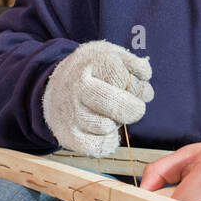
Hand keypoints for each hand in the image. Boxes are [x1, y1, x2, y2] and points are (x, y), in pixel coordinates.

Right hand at [42, 40, 153, 156]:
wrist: (55, 84)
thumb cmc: (94, 71)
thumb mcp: (112, 54)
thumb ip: (134, 64)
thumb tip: (145, 78)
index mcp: (93, 62)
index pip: (124, 79)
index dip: (139, 87)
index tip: (137, 90)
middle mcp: (79, 87)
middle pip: (113, 103)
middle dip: (133, 109)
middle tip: (135, 109)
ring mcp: (72, 111)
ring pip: (105, 126)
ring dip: (116, 123)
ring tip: (111, 115)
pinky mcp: (68, 134)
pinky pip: (95, 147)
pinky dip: (108, 143)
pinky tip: (108, 132)